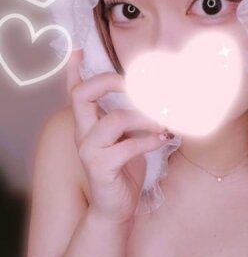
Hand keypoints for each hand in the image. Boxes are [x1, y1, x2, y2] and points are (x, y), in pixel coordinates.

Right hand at [67, 50, 170, 224]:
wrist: (116, 207)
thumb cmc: (124, 168)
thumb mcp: (129, 137)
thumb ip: (133, 117)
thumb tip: (155, 97)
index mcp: (89, 123)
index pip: (75, 91)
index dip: (74, 70)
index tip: (80, 50)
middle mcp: (83, 133)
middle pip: (82, 95)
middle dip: (109, 82)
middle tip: (134, 84)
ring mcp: (89, 151)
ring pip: (113, 120)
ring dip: (144, 116)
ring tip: (164, 120)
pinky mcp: (101, 168)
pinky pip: (127, 147)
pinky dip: (150, 140)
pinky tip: (164, 138)